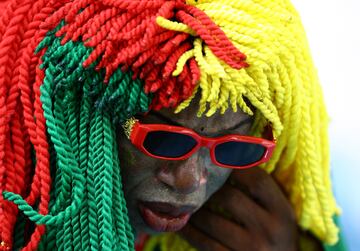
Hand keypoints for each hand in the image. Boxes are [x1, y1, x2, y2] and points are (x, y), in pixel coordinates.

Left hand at [179, 167, 297, 250]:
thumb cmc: (278, 238)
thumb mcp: (280, 215)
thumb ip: (263, 194)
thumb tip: (230, 165)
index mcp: (283, 213)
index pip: (258, 181)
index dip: (236, 168)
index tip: (220, 161)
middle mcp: (269, 230)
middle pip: (230, 198)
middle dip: (210, 189)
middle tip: (196, 181)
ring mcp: (250, 248)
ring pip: (212, 221)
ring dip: (195, 209)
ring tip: (184, 201)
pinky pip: (204, 244)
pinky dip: (190, 232)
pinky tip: (182, 224)